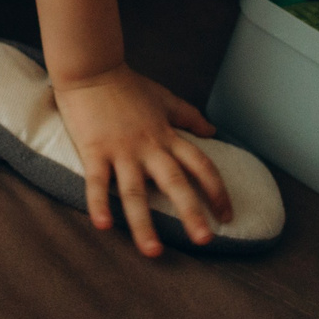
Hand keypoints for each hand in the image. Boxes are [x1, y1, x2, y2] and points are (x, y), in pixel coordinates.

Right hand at [52, 65, 231, 256]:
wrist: (90, 67)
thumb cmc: (126, 84)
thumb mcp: (164, 98)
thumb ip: (189, 116)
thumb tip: (213, 129)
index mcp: (167, 136)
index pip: (201, 166)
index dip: (217, 191)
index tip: (227, 215)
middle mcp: (149, 147)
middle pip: (175, 183)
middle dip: (191, 213)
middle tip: (205, 241)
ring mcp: (121, 151)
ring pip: (136, 193)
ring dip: (145, 223)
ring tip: (153, 252)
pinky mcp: (95, 151)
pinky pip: (98, 182)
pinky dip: (99, 204)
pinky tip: (104, 226)